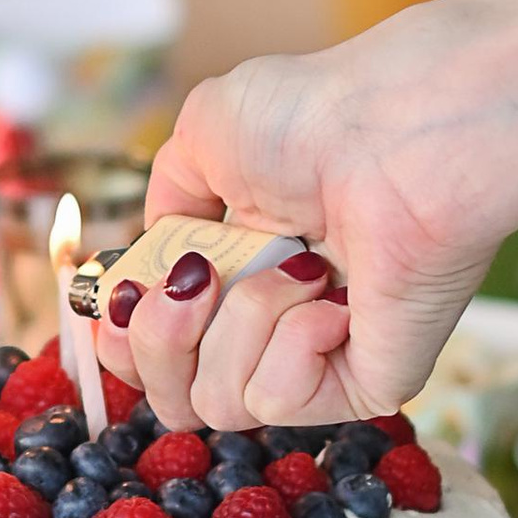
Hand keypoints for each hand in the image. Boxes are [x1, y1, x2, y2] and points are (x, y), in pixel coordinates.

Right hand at [95, 0, 517, 430]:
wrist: (395, 125)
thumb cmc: (316, 113)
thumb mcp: (203, 133)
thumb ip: (167, 203)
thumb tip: (159, 262)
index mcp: (235, 269)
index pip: (152, 353)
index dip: (122, 337)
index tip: (125, 295)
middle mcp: (273, 322)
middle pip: (171, 396)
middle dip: (158, 339)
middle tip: (198, 278)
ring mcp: (321, 357)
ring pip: (217, 403)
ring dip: (237, 321)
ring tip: (296, 262)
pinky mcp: (367, 385)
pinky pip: (278, 402)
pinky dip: (286, 342)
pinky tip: (327, 293)